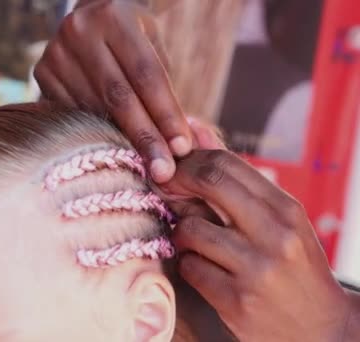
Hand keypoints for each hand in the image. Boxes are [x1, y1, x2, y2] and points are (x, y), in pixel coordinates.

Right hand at [34, 0, 192, 182]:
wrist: (90, 19)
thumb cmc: (132, 38)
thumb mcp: (153, 45)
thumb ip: (163, 87)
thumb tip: (177, 144)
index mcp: (112, 15)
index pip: (145, 73)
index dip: (165, 113)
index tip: (181, 147)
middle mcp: (78, 31)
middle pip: (117, 96)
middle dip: (144, 136)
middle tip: (163, 170)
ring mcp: (55, 53)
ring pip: (93, 110)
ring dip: (120, 141)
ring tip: (142, 165)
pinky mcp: (41, 73)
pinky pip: (72, 115)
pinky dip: (94, 135)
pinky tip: (111, 150)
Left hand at [166, 150, 353, 340]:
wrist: (322, 332)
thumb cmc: (293, 268)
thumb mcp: (278, 223)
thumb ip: (237, 183)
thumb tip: (197, 132)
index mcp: (286, 210)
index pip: (227, 162)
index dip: (189, 162)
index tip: (173, 170)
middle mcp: (276, 234)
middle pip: (209, 181)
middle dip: (176, 181)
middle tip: (165, 191)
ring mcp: (257, 269)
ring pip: (191, 228)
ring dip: (182, 234)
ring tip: (192, 242)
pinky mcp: (237, 301)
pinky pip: (190, 267)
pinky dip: (189, 266)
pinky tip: (202, 271)